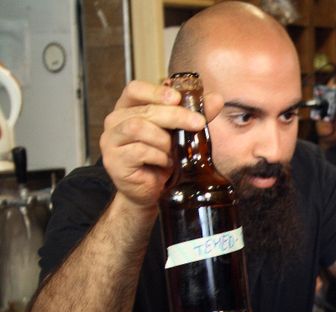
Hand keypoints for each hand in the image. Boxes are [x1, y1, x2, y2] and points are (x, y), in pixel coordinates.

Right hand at [100, 80, 223, 209]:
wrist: (151, 190)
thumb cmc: (162, 158)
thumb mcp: (180, 133)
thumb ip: (195, 114)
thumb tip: (216, 99)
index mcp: (128, 108)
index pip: (135, 89)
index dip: (156, 91)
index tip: (178, 98)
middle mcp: (115, 121)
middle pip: (144, 111)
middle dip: (175, 116)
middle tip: (198, 122)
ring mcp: (111, 140)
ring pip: (138, 128)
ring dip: (165, 140)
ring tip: (174, 152)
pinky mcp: (114, 160)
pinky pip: (139, 151)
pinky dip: (159, 156)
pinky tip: (166, 163)